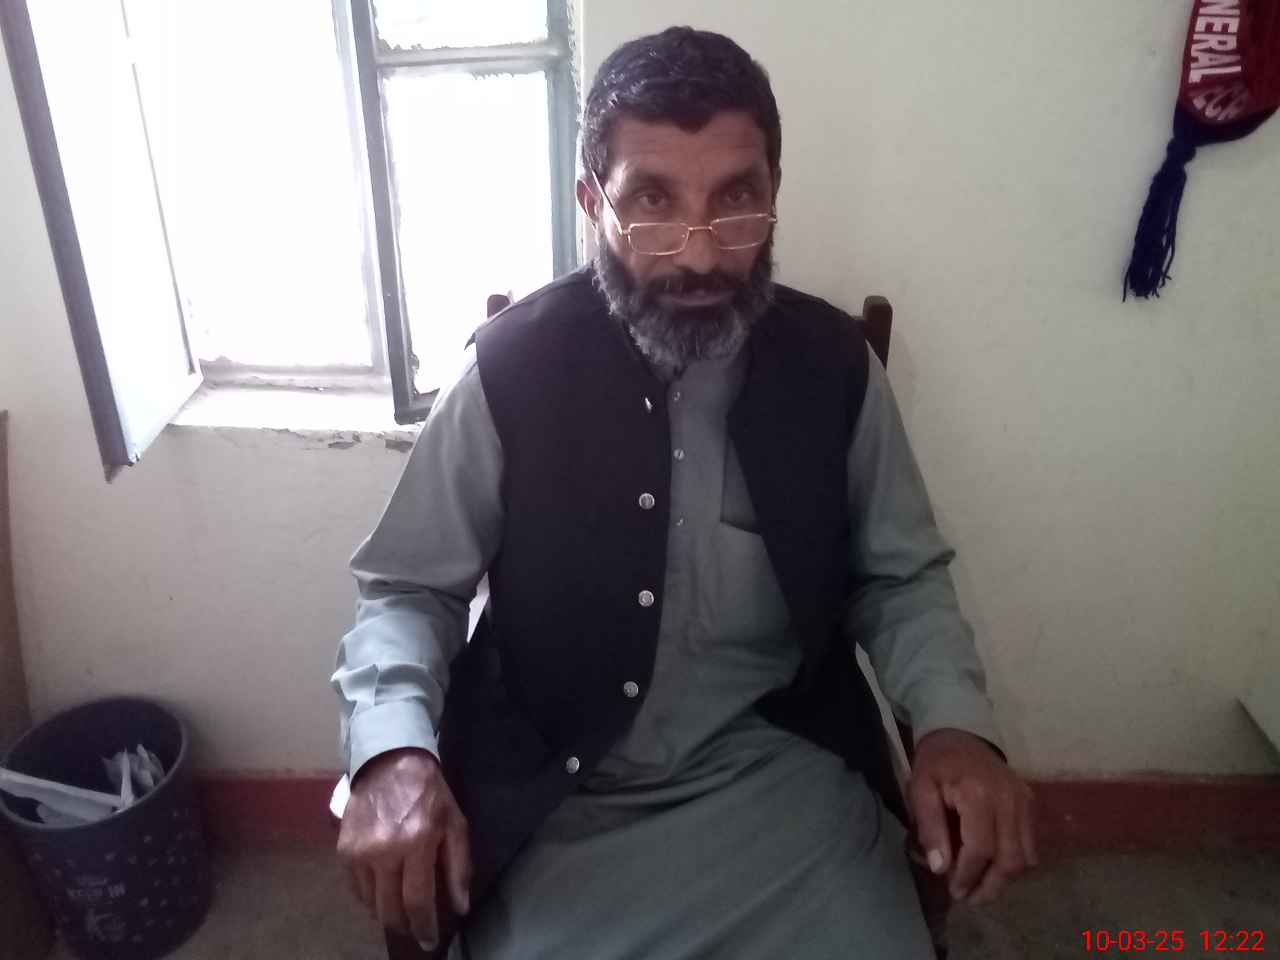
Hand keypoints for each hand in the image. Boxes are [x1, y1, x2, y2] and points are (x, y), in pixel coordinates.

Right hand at [336, 747, 471, 948]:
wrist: (390, 762)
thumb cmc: (429, 794)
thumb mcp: (455, 824)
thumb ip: (458, 866)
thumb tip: (460, 906)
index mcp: (416, 843)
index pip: (417, 901)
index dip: (424, 926)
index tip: (429, 940)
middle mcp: (384, 851)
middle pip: (390, 908)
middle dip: (405, 924)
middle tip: (416, 927)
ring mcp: (359, 851)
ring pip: (370, 903)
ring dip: (386, 911)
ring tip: (400, 907)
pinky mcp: (343, 849)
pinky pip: (355, 888)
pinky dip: (369, 896)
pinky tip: (383, 891)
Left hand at [907, 728, 1036, 905]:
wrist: (960, 732)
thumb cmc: (936, 763)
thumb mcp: (921, 790)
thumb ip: (930, 828)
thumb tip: (941, 869)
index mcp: (979, 794)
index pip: (980, 849)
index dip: (968, 876)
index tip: (955, 891)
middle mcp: (1009, 799)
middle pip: (1011, 858)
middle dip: (992, 886)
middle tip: (972, 899)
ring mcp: (1024, 800)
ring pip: (1026, 856)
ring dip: (1006, 878)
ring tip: (982, 887)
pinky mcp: (1031, 802)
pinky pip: (1031, 843)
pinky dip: (1016, 860)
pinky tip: (994, 865)